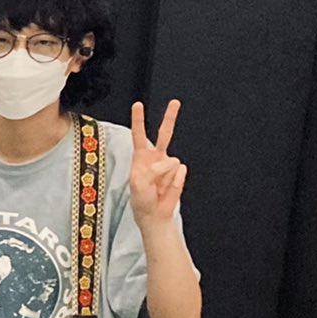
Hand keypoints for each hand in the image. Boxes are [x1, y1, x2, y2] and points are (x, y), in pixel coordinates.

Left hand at [128, 99, 184, 224]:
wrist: (154, 215)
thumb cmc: (141, 200)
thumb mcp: (137, 185)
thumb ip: (148, 171)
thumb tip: (166, 164)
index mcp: (141, 157)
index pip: (139, 135)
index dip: (139, 120)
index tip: (138, 104)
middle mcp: (156, 157)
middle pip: (164, 133)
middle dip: (170, 117)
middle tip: (175, 102)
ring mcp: (169, 164)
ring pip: (172, 160)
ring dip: (164, 175)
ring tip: (158, 187)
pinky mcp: (179, 173)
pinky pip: (179, 172)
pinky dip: (174, 182)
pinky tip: (167, 189)